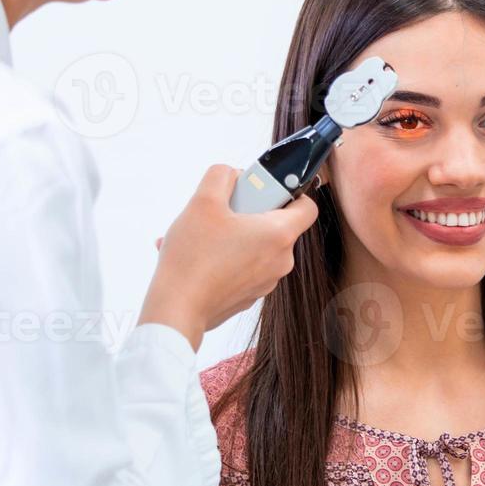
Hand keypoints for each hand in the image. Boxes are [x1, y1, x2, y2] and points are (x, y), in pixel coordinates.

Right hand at [139, 164, 318, 349]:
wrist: (177, 311)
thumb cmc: (193, 258)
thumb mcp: (203, 202)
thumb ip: (221, 176)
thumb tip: (231, 174)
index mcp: (279, 234)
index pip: (307, 206)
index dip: (290, 192)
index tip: (264, 190)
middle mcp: (280, 260)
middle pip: (276, 224)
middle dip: (249, 212)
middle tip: (223, 210)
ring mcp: (266, 282)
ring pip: (256, 246)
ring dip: (232, 234)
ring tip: (201, 234)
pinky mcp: (249, 296)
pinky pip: (243, 266)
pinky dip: (225, 257)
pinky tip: (196, 255)